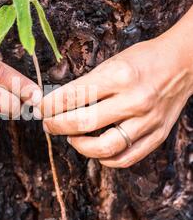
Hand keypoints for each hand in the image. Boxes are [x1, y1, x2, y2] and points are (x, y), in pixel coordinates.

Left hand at [42, 18, 192, 167]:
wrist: (183, 63)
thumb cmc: (144, 59)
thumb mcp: (113, 62)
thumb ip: (89, 84)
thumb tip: (58, 103)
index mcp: (119, 76)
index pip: (73, 96)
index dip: (50, 105)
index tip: (41, 108)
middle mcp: (134, 100)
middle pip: (83, 123)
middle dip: (57, 126)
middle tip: (48, 124)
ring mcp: (147, 121)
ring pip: (104, 147)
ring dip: (79, 146)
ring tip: (71, 138)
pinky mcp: (157, 135)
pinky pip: (127, 158)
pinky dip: (106, 160)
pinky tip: (96, 151)